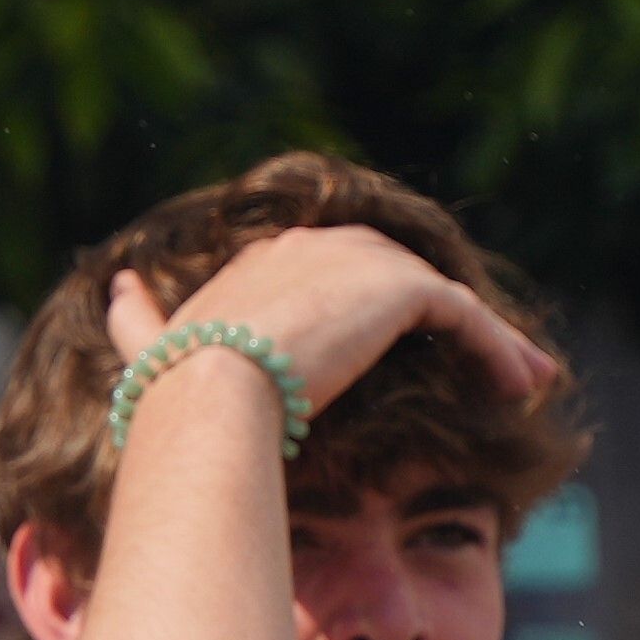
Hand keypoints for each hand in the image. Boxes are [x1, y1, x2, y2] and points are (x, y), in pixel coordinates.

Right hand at [109, 224, 560, 431]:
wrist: (208, 394)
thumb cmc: (177, 389)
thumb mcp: (152, 350)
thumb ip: (136, 323)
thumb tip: (114, 290)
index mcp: (267, 262)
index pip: (340, 274)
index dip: (378, 313)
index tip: (404, 354)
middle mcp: (314, 245)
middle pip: (398, 278)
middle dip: (443, 317)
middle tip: (489, 365)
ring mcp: (358, 261)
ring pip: (439, 297)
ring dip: (488, 338)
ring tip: (525, 380)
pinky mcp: (397, 289)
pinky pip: (463, 315)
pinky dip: (497, 347)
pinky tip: (522, 388)